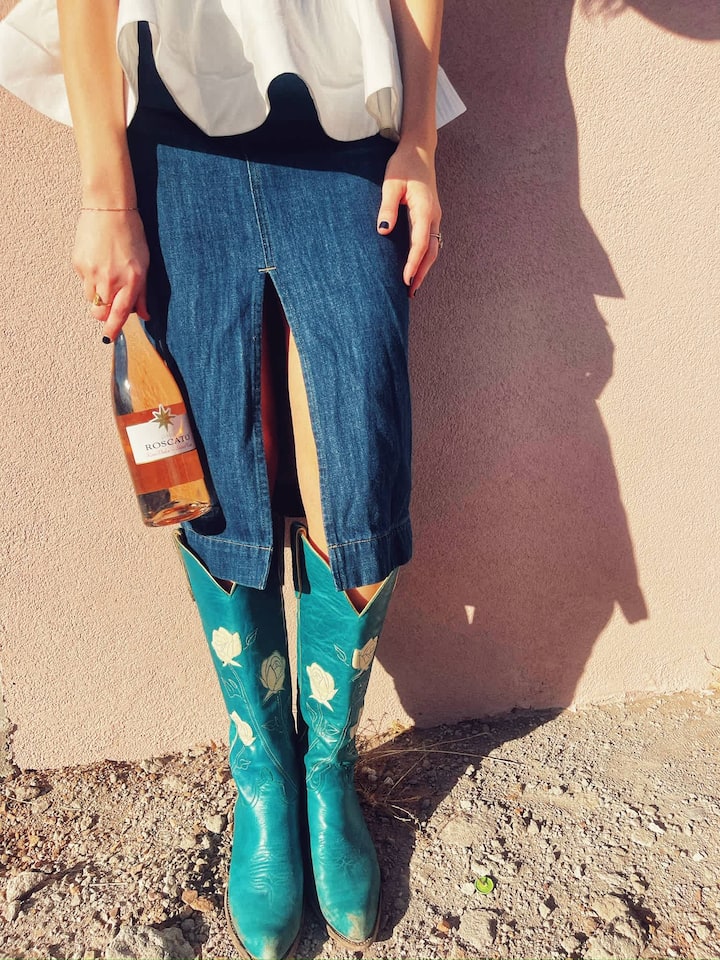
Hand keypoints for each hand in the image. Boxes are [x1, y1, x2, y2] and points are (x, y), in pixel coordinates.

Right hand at [73, 208, 149, 339]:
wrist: (109, 208)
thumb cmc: (131, 235)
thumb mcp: (144, 265)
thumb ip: (142, 293)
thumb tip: (144, 315)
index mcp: (130, 281)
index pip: (120, 314)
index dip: (113, 329)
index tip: (109, 339)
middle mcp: (110, 280)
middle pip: (101, 312)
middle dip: (104, 313)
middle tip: (110, 301)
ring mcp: (92, 272)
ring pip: (90, 299)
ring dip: (97, 294)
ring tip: (106, 273)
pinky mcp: (78, 264)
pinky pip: (83, 281)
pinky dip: (90, 277)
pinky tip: (97, 260)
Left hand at [377, 141, 442, 296]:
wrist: (419, 151)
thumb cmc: (403, 165)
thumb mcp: (391, 183)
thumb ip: (387, 206)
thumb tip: (383, 230)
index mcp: (425, 209)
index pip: (421, 243)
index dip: (413, 263)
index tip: (405, 279)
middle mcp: (434, 216)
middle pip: (432, 251)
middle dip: (422, 273)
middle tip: (410, 292)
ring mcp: (434, 217)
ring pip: (433, 248)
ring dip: (424, 268)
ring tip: (413, 286)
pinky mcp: (430, 217)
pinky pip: (430, 242)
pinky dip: (425, 257)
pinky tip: (415, 266)